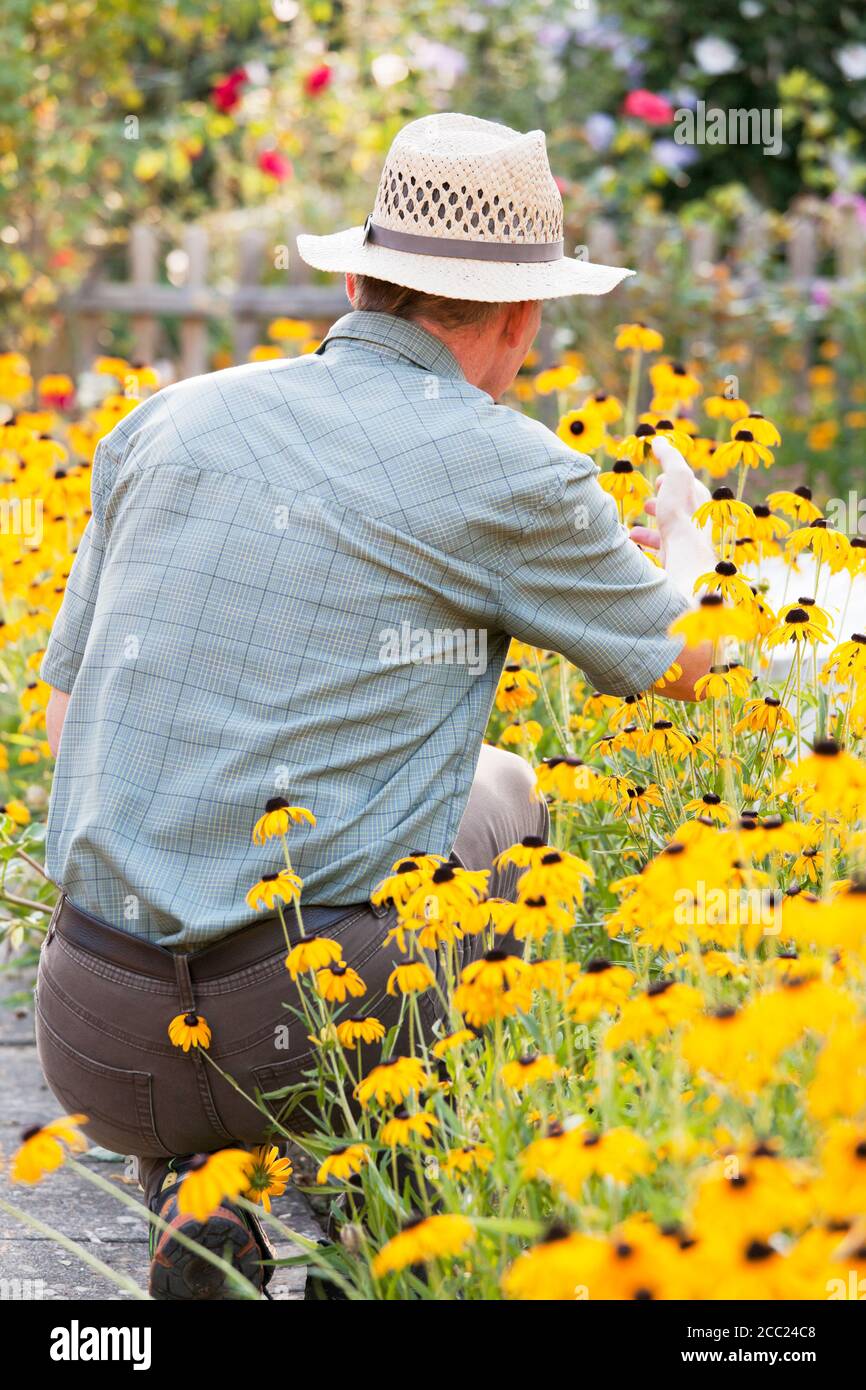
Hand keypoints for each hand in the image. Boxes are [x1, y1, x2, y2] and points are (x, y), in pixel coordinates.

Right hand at [629, 436, 711, 560]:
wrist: (684, 552)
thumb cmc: (681, 512)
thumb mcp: (676, 475)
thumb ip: (669, 456)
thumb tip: (659, 439)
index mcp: (698, 496)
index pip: (686, 483)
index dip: (671, 478)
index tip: (659, 478)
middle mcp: (695, 516)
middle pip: (677, 505)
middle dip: (662, 500)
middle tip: (649, 500)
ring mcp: (685, 536)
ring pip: (667, 525)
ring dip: (652, 519)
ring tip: (637, 517)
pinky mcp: (675, 552)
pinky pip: (659, 543)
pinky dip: (645, 537)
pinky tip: (632, 536)